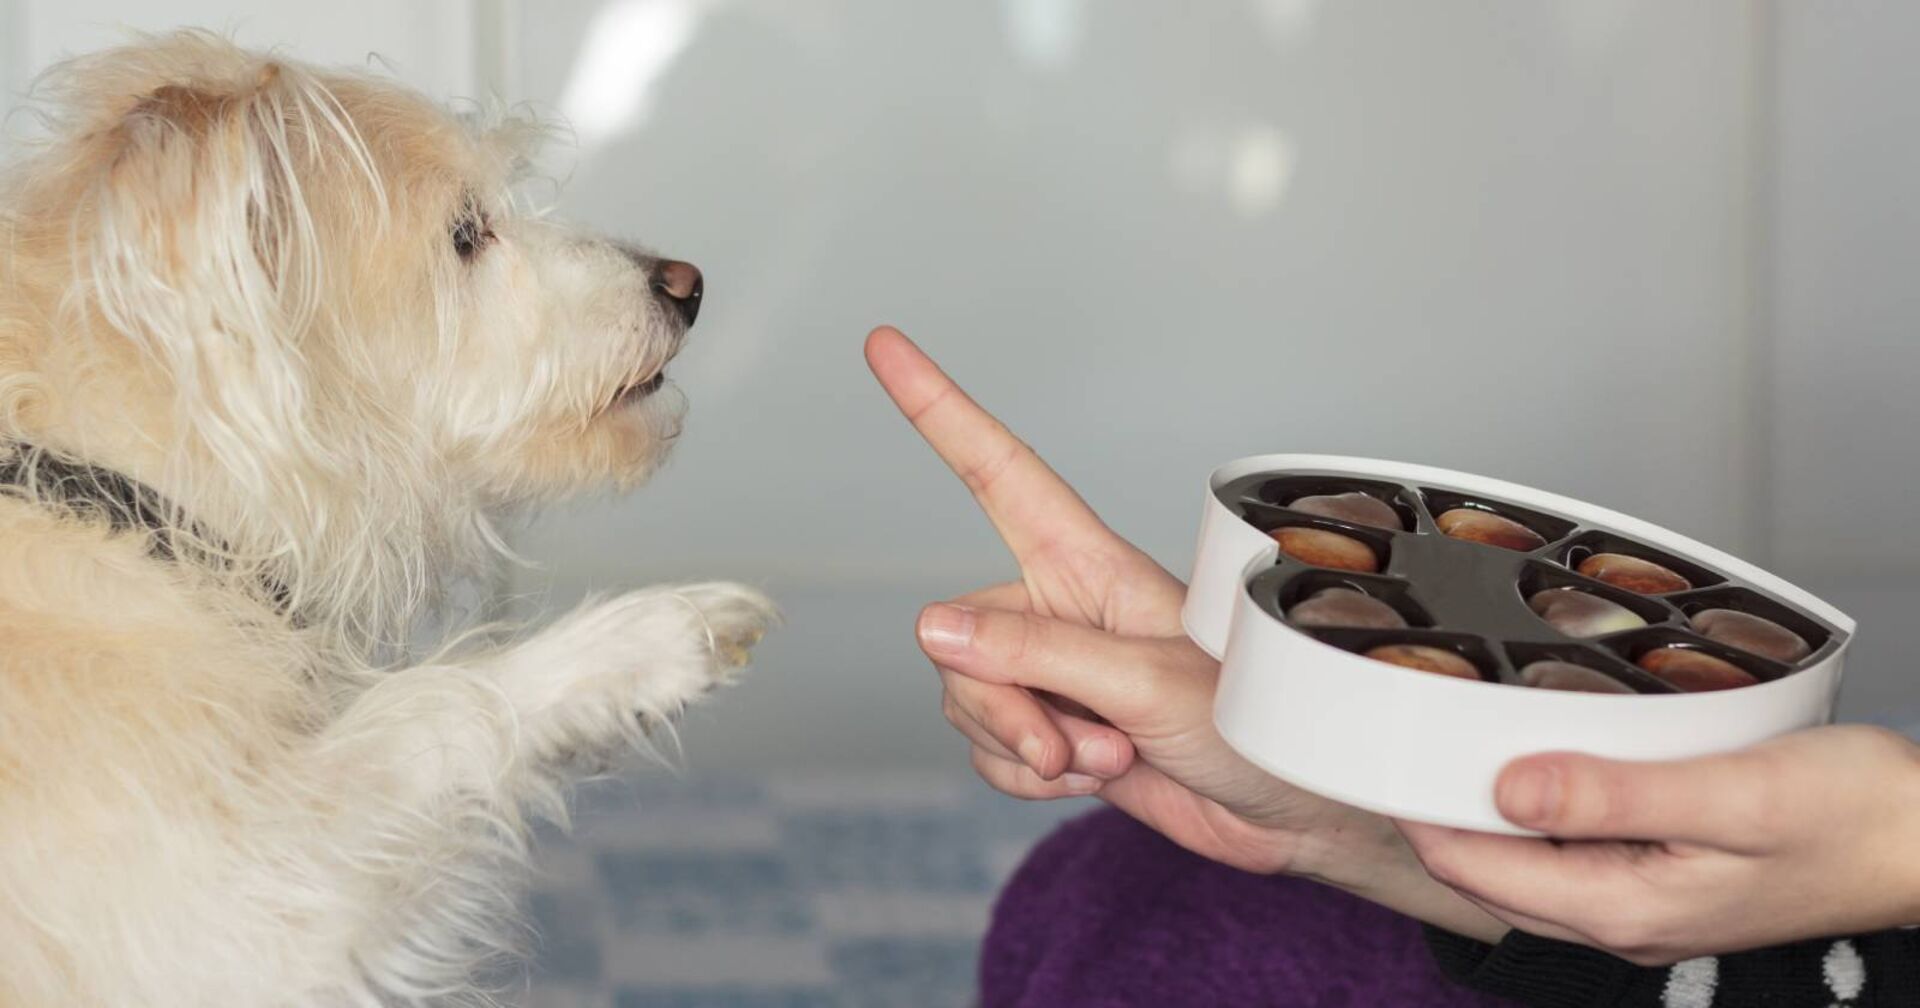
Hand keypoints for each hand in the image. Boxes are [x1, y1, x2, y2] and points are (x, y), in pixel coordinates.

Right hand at [865, 325, 1504, 939]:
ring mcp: (1052, 673)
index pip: (998, 472)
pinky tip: (1091, 779)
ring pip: (966, 699)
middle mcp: (1059, 609)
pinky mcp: (1051, 730)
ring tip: (1105, 757)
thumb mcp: (1145, 683)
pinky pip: (987, 750)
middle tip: (1068, 744)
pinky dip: (1027, 779)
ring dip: (1024, 748)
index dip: (940, 409)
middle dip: (1000, 704)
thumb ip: (1036, 655)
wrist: (1288, 813)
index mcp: (1089, 564)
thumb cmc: (1253, 723)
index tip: (886, 346)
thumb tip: (932, 627)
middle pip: (959, 636)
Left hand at [1398, 724, 1919, 964]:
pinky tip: (1535, 764)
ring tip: (1447, 740)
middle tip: (1398, 734)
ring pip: (1526, 864)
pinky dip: (1537, 812)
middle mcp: (1622, 919)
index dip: (1418, 810)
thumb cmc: (1855, 815)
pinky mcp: (1664, 882)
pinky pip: (1571, 854)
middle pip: (1489, 872)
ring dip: (1484, 812)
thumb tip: (1507, 790)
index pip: (1477, 868)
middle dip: (1436, 812)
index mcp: (1626, 907)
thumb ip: (1615, 795)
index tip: (1379, 750)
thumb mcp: (1733, 795)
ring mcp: (1642, 906)